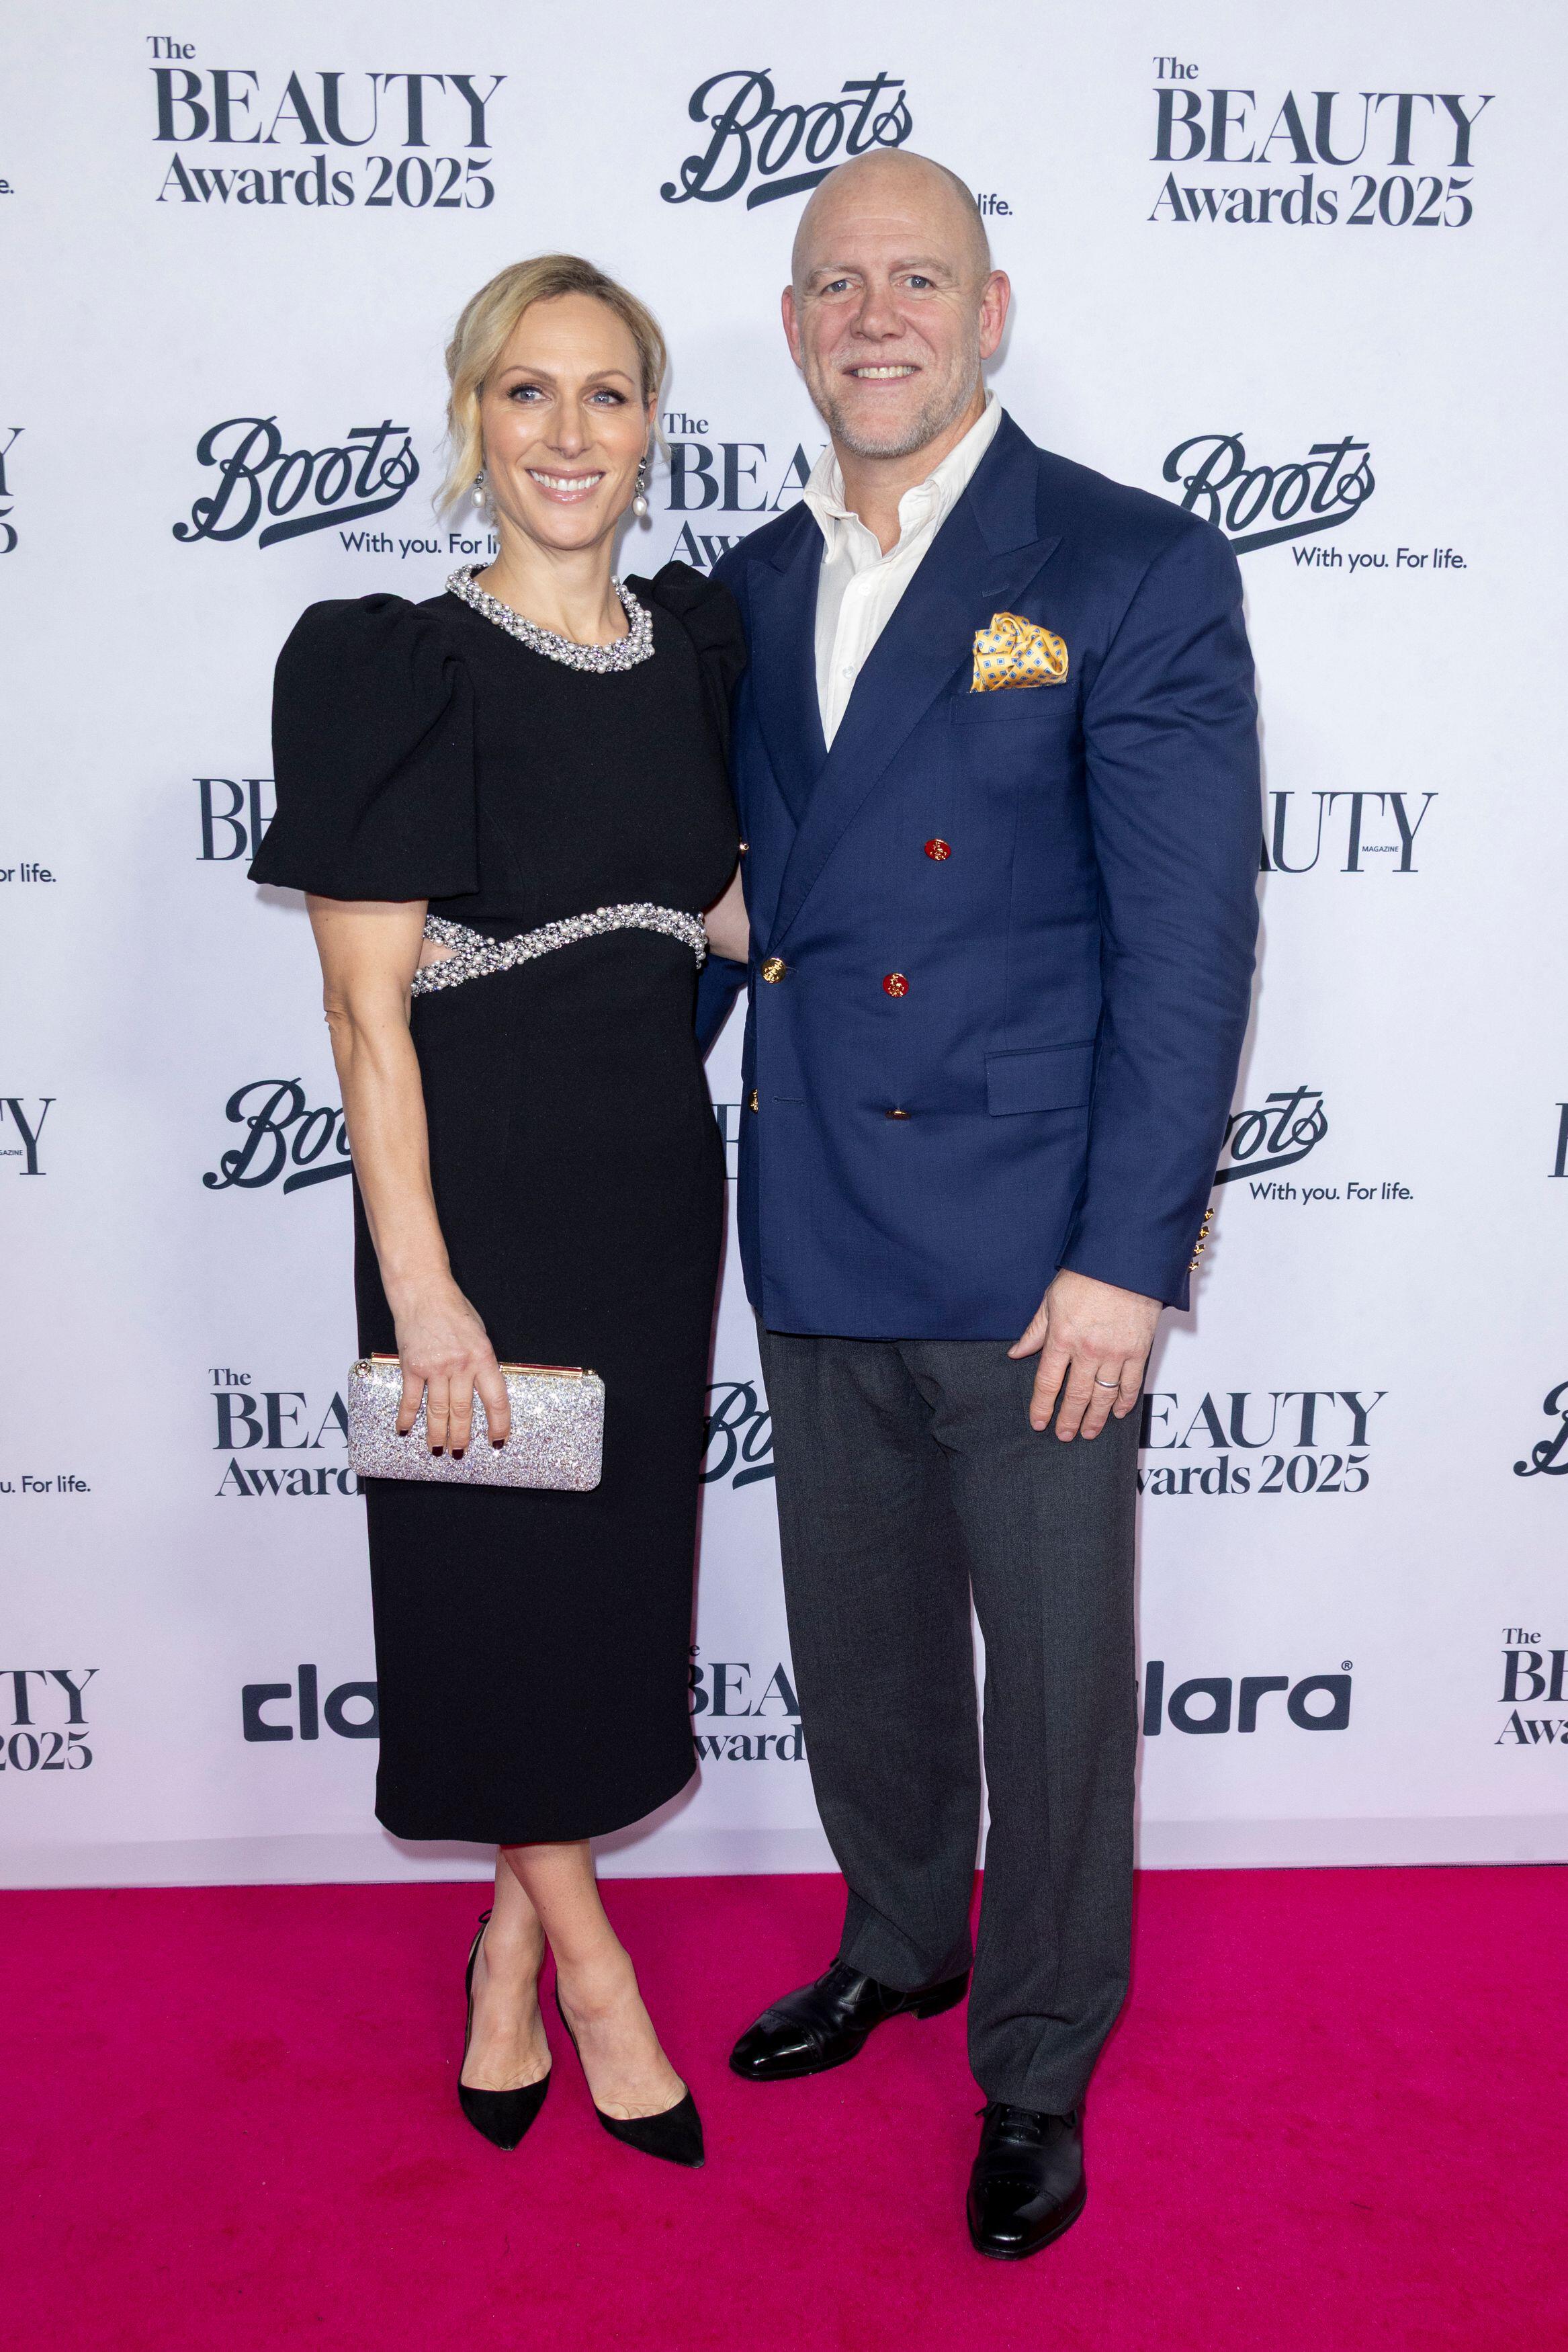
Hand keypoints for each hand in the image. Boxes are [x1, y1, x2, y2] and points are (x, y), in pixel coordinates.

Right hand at [388, 1279, 510, 1455]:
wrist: (424, 1293)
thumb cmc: (454, 1311)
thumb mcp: (480, 1335)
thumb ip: (482, 1363)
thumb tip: (484, 1392)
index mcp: (483, 1357)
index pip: (496, 1400)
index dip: (498, 1424)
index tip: (497, 1441)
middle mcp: (460, 1365)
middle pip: (463, 1412)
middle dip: (462, 1436)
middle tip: (460, 1452)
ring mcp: (435, 1367)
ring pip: (438, 1411)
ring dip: (437, 1434)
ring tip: (437, 1449)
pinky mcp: (412, 1367)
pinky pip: (411, 1399)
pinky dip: (408, 1417)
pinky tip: (405, 1430)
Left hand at [1009, 1269, 1160, 1440]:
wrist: (1125, 1260)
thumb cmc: (1085, 1274)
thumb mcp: (1051, 1300)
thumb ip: (1035, 1331)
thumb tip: (1017, 1353)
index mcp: (1062, 1338)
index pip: (1048, 1382)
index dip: (1042, 1406)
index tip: (1039, 1422)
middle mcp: (1088, 1350)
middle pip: (1076, 1396)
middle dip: (1069, 1419)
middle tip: (1065, 1436)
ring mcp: (1116, 1353)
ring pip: (1104, 1396)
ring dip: (1096, 1418)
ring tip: (1089, 1433)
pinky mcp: (1139, 1350)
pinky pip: (1132, 1384)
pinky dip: (1125, 1401)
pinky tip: (1118, 1412)